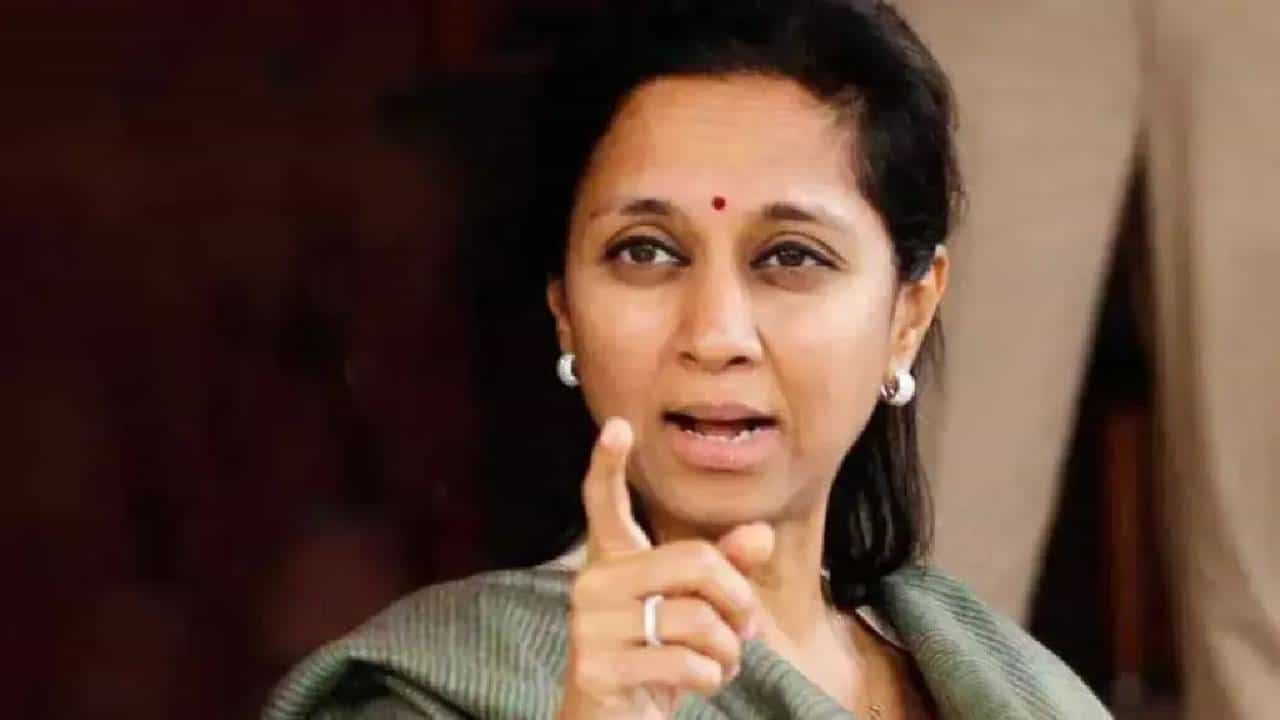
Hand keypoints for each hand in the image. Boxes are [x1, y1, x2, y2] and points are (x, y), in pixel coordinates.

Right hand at [556, 417, 775, 719]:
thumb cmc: (655, 660)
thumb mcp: (694, 612)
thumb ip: (724, 570)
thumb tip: (760, 533)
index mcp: (612, 561)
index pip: (603, 504)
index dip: (609, 466)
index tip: (619, 426)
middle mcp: (593, 584)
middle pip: (694, 562)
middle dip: (738, 598)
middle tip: (746, 628)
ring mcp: (590, 625)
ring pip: (696, 617)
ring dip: (727, 649)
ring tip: (721, 663)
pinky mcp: (597, 667)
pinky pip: (685, 662)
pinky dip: (711, 678)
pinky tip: (701, 684)